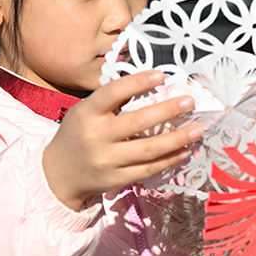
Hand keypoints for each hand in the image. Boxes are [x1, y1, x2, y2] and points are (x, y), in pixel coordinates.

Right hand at [42, 70, 202, 210]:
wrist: (59, 174)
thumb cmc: (78, 134)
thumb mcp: (84, 112)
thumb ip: (111, 102)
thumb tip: (152, 88)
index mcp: (87, 113)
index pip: (113, 93)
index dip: (137, 82)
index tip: (161, 75)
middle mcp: (96, 137)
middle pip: (138, 122)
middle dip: (168, 111)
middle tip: (190, 102)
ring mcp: (106, 161)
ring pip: (149, 149)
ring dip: (177, 139)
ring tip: (196, 130)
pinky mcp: (116, 180)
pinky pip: (149, 169)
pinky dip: (169, 160)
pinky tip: (184, 151)